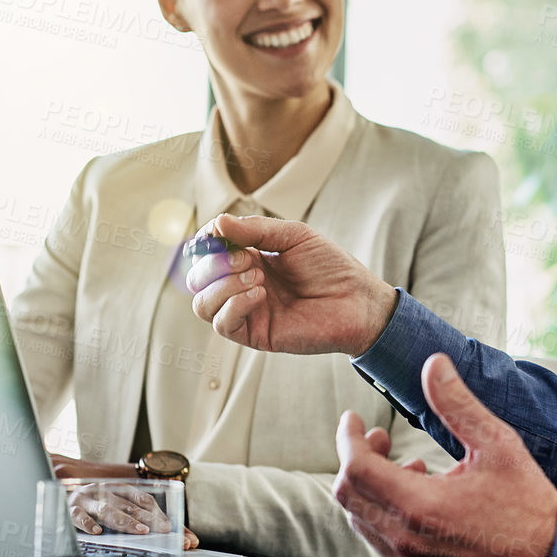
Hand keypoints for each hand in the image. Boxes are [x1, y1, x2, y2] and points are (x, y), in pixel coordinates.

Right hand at [49, 455, 198, 550]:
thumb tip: (187, 540)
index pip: (144, 499)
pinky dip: (88, 523)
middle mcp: (105, 491)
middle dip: (149, 520)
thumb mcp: (119, 510)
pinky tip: (97, 532)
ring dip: (125, 520)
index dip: (160, 514)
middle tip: (164, 531)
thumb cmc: (95, 507)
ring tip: (139, 531)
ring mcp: (87, 499)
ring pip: (108, 509)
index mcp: (119, 489)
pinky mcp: (70, 509)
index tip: (173, 529)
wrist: (58, 496)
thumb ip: (149, 524)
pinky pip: (78, 516)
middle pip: (130, 505)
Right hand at [187, 213, 397, 356]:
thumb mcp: (294, 236)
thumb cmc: (331, 267)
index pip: (208, 252)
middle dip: (214, 264)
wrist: (358, 301)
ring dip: (223, 285)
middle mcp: (242, 285)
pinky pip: (222, 324)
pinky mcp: (254, 334)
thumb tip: (217, 223)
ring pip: (202, 302)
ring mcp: (246, 310)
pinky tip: (259, 294)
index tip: (217, 232)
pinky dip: (234, 304)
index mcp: (249, 258)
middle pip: (198, 278)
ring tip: (258, 278)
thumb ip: (255, 230)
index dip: (206, 241)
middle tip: (246, 259)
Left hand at [331, 354, 556, 556]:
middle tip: (377, 438)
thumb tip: (434, 365)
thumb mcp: (495, 442)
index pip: (356, 468)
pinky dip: (383, 512)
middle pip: (350, 495)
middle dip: (356, 459)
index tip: (354, 420)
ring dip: (370, 486)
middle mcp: (408, 539)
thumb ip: (457, 402)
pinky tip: (417, 494)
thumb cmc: (528, 504)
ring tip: (406, 464)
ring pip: (361, 519)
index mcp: (420, 506)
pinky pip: (381, 540)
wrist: (553, 556)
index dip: (348, 438)